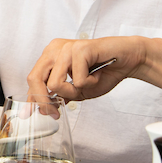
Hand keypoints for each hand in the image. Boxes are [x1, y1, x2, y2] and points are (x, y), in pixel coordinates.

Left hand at [26, 36, 147, 102]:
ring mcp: (66, 47)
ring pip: (55, 83)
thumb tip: (44, 109)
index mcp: (51, 56)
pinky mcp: (80, 49)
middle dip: (44, 101)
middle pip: (35, 79)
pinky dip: (90, 83)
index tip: (34, 115)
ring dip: (74, 91)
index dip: (34, 99)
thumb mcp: (78, 90)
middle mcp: (55, 49)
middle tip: (56, 113)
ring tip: (89, 82)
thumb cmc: (104, 72)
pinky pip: (77, 80)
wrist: (129, 59)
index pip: (33, 79)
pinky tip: (98, 74)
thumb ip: (61, 95)